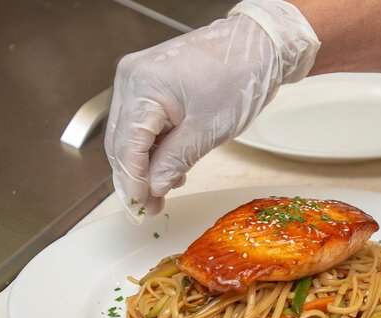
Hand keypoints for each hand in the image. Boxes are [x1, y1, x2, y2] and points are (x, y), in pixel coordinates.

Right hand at [105, 0, 319, 222]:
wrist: (259, 46)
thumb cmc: (239, 77)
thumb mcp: (207, 131)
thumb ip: (174, 162)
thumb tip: (154, 189)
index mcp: (142, 85)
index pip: (126, 147)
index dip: (132, 182)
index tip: (141, 208)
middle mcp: (131, 77)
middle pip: (122, 141)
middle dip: (136, 177)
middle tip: (150, 206)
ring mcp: (138, 77)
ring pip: (130, 134)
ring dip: (145, 163)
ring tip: (167, 187)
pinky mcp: (150, 80)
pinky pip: (143, 120)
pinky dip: (153, 145)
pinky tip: (170, 165)